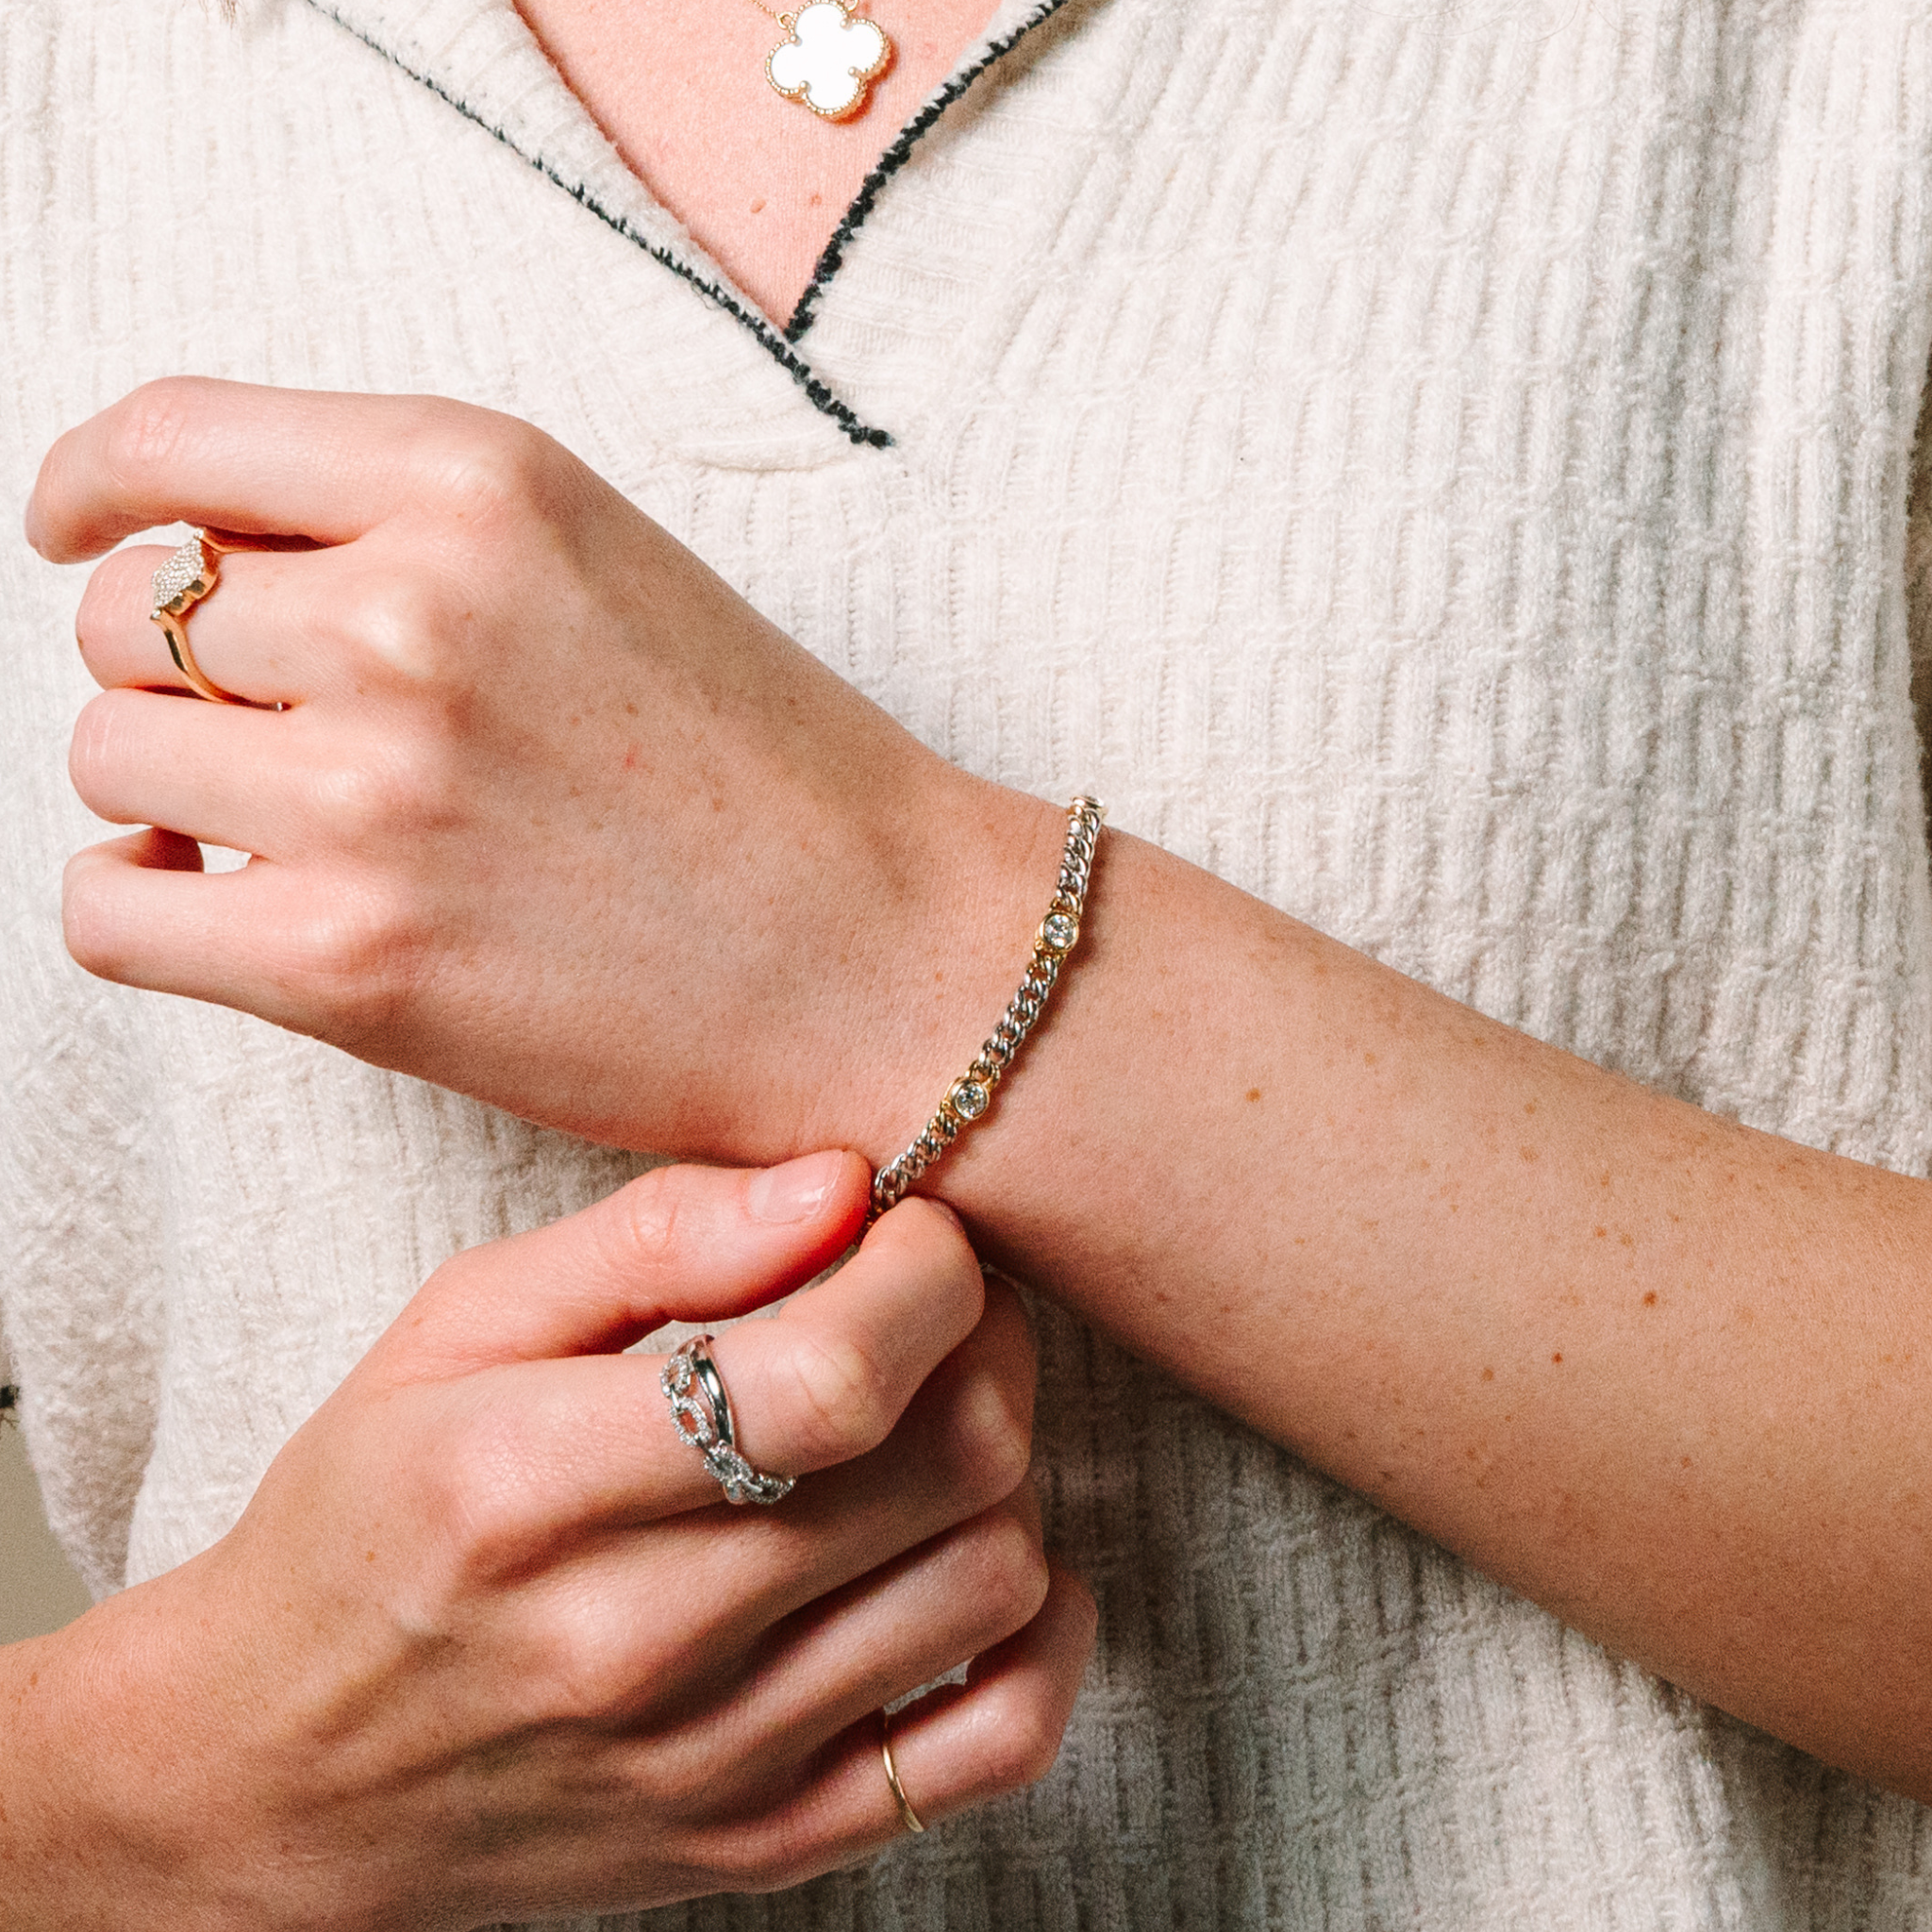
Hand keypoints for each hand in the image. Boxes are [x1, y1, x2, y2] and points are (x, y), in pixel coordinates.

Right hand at [0, 1152, 1092, 1930]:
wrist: (275, 1768)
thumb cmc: (372, 1510)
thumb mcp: (460, 1324)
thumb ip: (655, 1238)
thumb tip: (842, 1186)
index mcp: (534, 1481)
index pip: (835, 1375)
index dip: (925, 1273)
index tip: (906, 1234)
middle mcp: (633, 1641)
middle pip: (949, 1462)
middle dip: (984, 1340)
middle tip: (931, 1305)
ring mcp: (711, 1764)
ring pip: (995, 1577)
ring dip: (1005, 1466)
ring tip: (925, 1423)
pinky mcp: (764, 1842)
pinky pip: (997, 1744)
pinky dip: (1045, 1633)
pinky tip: (975, 1557)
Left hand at [28, 378, 1061, 1160]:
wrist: (896, 965)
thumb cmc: (779, 782)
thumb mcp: (612, 572)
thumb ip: (412, 535)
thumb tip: (202, 579)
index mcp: (486, 485)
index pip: (172, 442)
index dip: (93, 490)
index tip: (77, 529)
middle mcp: (411, 613)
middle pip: (127, 615)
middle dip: (180, 674)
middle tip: (285, 735)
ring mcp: (373, 790)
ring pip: (106, 752)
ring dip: (175, 788)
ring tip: (295, 828)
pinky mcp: (349, 961)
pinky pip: (110, 907)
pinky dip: (141, 899)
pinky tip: (222, 900)